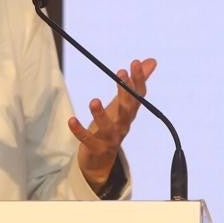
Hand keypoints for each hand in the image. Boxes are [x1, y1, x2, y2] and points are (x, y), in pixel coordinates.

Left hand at [70, 57, 156, 189]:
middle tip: (120, 72)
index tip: (134, 63)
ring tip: (93, 101)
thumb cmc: (112, 126)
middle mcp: (123, 125)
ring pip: (108, 127)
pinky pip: (88, 140)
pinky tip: (71, 120)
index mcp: (129, 113)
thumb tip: (151, 61)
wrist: (101, 161)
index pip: (138, 96)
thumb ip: (134, 83)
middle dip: (125, 91)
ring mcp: (110, 139)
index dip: (138, 80)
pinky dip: (79, 131)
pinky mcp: (96, 148)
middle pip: (127, 109)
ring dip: (101, 115)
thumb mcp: (122, 104)